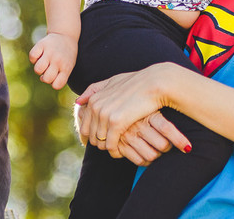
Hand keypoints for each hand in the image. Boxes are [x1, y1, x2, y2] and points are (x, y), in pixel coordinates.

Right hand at [28, 31, 77, 89]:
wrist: (66, 35)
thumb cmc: (66, 55)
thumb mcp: (68, 66)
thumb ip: (60, 76)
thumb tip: (43, 79)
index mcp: (66, 68)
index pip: (57, 85)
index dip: (53, 83)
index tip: (55, 76)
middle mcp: (58, 60)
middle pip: (46, 79)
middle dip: (44, 77)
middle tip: (48, 69)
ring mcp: (50, 52)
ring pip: (37, 69)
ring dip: (38, 69)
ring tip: (43, 63)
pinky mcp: (42, 44)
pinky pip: (32, 56)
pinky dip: (33, 58)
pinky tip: (39, 55)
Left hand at [74, 64, 190, 160]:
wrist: (155, 83)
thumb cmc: (137, 82)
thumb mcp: (113, 82)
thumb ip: (94, 90)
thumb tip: (78, 101)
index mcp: (94, 99)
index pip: (84, 126)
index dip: (92, 136)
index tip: (102, 140)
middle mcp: (96, 107)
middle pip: (91, 136)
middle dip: (100, 143)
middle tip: (112, 146)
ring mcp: (105, 115)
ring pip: (100, 142)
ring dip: (109, 147)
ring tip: (119, 147)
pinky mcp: (116, 123)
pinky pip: (111, 145)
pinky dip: (116, 151)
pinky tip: (122, 151)